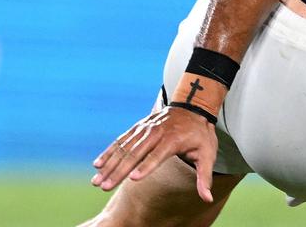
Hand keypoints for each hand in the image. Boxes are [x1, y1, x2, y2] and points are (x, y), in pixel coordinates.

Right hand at [91, 106, 217, 201]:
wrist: (193, 106)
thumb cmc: (200, 135)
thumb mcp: (208, 154)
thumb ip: (204, 177)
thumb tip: (207, 199)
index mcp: (173, 140)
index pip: (157, 155)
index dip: (146, 167)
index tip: (133, 179)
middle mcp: (157, 133)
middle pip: (135, 153)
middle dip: (119, 171)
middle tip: (104, 186)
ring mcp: (146, 128)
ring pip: (124, 148)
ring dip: (109, 164)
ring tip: (97, 180)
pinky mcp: (139, 127)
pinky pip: (121, 139)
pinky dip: (109, 151)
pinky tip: (98, 164)